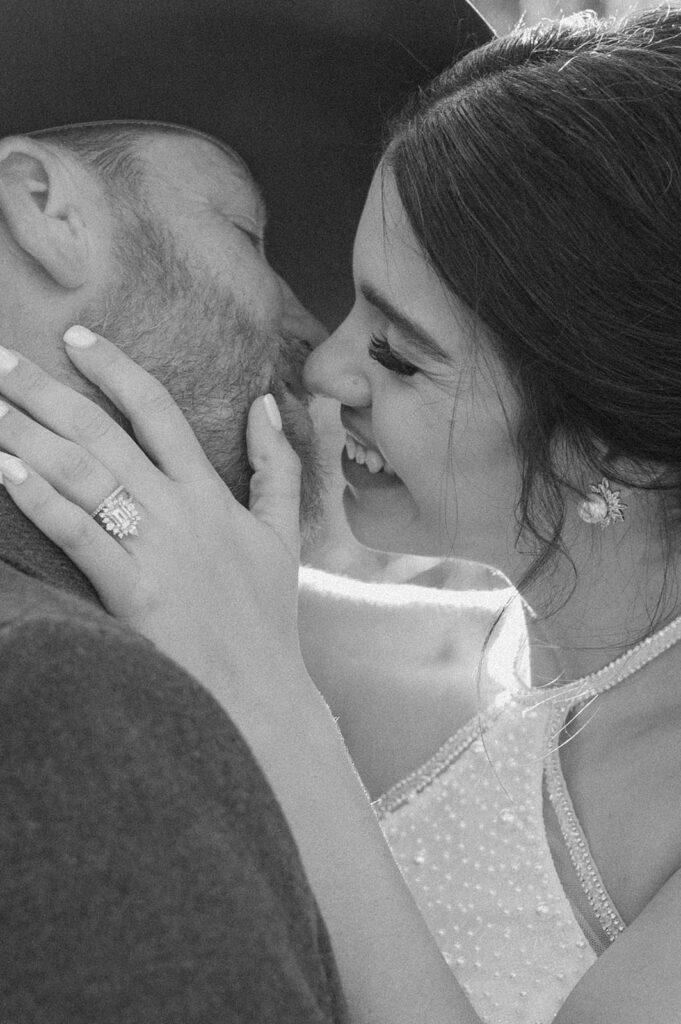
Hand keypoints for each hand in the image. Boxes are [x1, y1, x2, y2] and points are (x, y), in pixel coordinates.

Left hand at [0, 328, 306, 693]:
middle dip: (46, 390)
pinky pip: (78, 533)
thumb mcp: (284, 536)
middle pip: (104, 432)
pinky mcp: (133, 592)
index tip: (75, 338)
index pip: (158, 411)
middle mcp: (179, 510)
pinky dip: (39, 497)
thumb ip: (277, 467)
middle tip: (0, 359)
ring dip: (28, 432)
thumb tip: (266, 405)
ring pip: (83, 473)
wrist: (260, 694)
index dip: (115, 369)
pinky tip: (3, 468)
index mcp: (210, 494)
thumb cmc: (266, 619)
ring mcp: (155, 549)